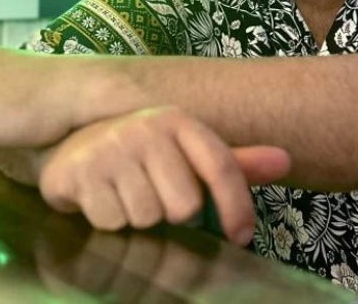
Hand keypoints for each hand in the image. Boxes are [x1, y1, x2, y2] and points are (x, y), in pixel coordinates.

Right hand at [38, 106, 289, 245]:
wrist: (71, 148)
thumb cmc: (142, 156)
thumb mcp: (187, 155)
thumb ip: (234, 163)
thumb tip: (286, 161)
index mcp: (180, 121)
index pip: (222, 166)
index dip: (238, 206)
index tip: (243, 237)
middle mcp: (147, 127)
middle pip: (185, 205)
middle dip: (171, 213)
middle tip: (153, 196)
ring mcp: (112, 146)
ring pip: (148, 217)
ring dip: (139, 218)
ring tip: (125, 195)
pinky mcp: (80, 171)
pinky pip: (113, 222)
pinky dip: (109, 220)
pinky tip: (102, 199)